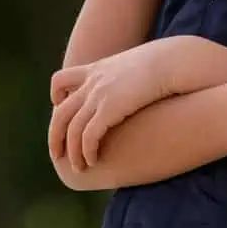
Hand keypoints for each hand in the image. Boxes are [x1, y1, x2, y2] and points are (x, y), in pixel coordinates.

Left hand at [49, 42, 177, 171]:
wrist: (171, 60)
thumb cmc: (163, 65)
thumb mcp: (137, 65)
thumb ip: (127, 76)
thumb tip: (134, 86)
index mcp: (96, 69)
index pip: (61, 79)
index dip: (56, 96)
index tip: (58, 109)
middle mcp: (93, 83)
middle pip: (61, 112)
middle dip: (55, 135)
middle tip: (57, 154)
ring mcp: (99, 95)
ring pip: (72, 128)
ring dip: (73, 151)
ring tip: (79, 167)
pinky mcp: (109, 108)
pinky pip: (88, 135)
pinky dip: (86, 151)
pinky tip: (92, 161)